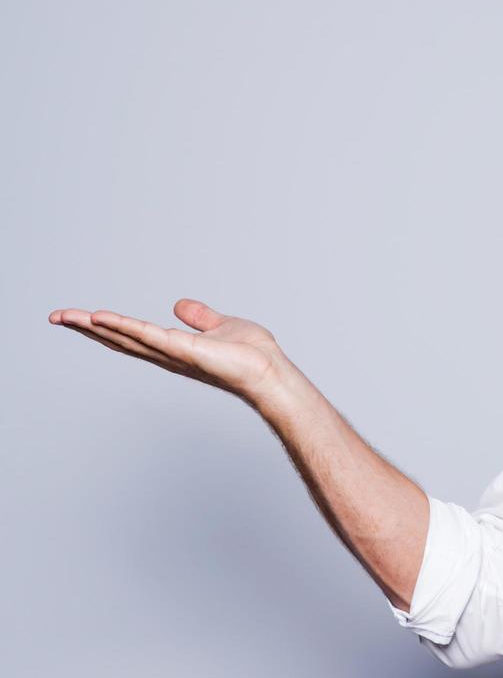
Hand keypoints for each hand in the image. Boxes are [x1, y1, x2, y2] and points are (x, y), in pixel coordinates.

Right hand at [48, 298, 298, 408]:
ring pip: (125, 337)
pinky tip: (100, 317)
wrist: (271, 372)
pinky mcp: (184, 350)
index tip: (78, 316)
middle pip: (118, 339)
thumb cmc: (252, 356)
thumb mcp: (221, 326)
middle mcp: (167, 355)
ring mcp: (173, 354)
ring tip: (66, 316)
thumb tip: (179, 306)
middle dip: (86, 328)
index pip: (130, 335)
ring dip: (94, 327)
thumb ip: (199, 317)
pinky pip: (148, 336)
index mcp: (172, 348)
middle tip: (56, 317)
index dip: (103, 326)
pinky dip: (124, 326)